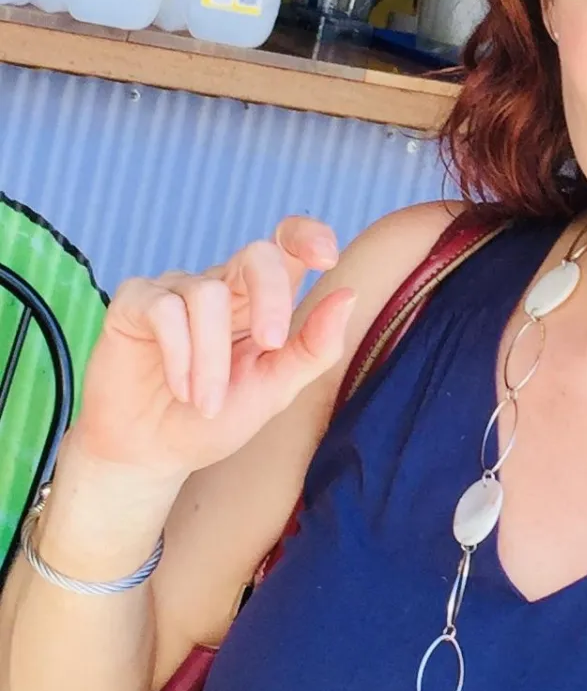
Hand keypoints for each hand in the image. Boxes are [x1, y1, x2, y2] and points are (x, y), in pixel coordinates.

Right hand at [73, 216, 355, 482]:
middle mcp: (221, 286)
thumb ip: (314, 347)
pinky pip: (163, 309)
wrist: (154, 454)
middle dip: (270, 297)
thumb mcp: (275, 388)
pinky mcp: (134, 303)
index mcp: (260, 300)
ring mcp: (175, 290)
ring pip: (206, 295)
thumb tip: (348, 296)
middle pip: (257, 255)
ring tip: (205, 403)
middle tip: (271, 344)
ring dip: (212, 359)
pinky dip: (179, 354)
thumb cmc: (216, 419)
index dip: (308, 236)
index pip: (286, 245)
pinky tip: (180, 388)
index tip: (327, 258)